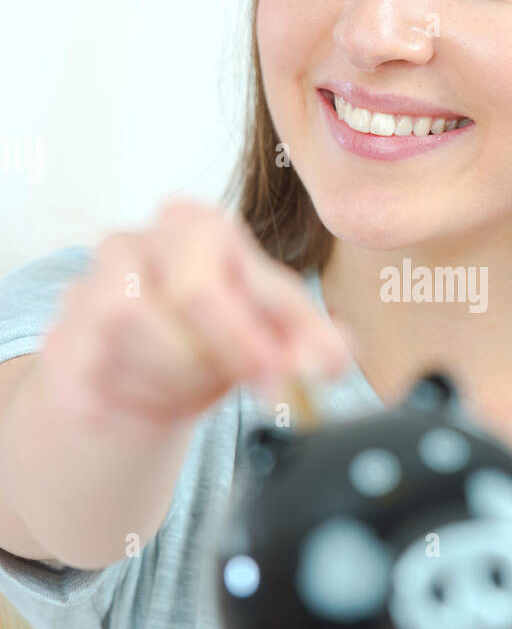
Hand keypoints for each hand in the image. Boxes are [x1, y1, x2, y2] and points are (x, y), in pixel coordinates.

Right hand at [40, 197, 351, 437]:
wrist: (151, 375)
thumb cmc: (218, 335)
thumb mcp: (275, 331)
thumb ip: (312, 342)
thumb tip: (333, 359)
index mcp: (192, 225)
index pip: (217, 275)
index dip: (250, 336)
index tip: (277, 378)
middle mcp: (133, 245)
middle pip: (174, 295)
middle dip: (218, 353)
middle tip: (244, 384)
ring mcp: (86, 291)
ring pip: (124, 333)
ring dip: (175, 376)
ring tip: (196, 385)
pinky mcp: (62, 342)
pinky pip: (89, 378)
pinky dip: (130, 402)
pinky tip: (154, 400)